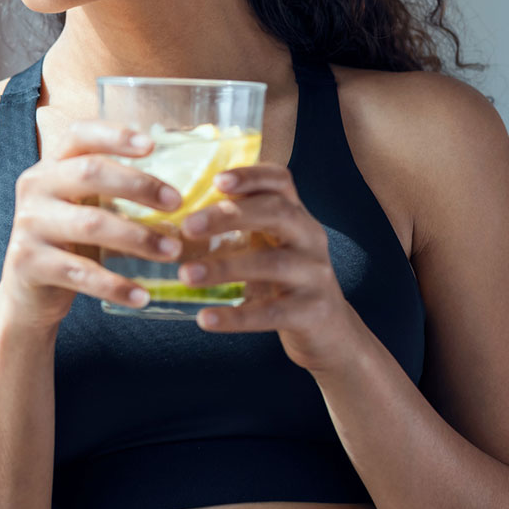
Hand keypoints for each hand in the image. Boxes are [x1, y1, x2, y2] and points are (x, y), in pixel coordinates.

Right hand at [0, 121, 183, 330]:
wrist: (27, 297)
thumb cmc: (68, 245)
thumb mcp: (84, 209)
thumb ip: (115, 192)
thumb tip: (179, 189)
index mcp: (51, 166)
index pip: (79, 135)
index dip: (115, 135)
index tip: (153, 144)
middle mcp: (35, 187)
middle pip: (89, 172)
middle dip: (138, 186)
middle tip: (177, 203)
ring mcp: (28, 224)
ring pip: (90, 223)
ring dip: (138, 238)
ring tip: (173, 252)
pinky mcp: (27, 262)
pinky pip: (80, 272)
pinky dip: (115, 285)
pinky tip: (143, 296)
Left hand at [178, 164, 365, 371]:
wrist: (330, 333)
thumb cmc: (286, 284)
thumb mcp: (271, 248)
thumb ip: (242, 229)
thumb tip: (177, 217)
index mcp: (297, 216)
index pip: (280, 182)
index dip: (250, 176)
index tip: (217, 180)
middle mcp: (311, 238)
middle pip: (276, 213)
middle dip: (229, 216)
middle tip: (187, 227)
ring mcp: (316, 275)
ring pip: (273, 263)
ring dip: (225, 268)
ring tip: (186, 275)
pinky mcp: (312, 311)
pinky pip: (271, 312)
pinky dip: (236, 316)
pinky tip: (205, 318)